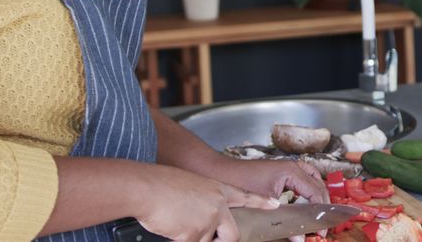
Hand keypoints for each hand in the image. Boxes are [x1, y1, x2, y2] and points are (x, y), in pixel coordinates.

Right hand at [133, 165, 278, 241]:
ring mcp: (208, 221)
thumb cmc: (161, 185)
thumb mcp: (190, 186)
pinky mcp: (195, 235)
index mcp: (217, 190)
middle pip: (233, 234)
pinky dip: (178, 240)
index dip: (261, 202)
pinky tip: (170, 226)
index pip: (245, 197)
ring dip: (191, 237)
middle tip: (209, 237)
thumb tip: (203, 220)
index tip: (274, 204)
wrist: (147, 188)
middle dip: (223, 241)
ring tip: (176, 221)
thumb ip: (203, 202)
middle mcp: (217, 206)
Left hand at [213, 158, 330, 241]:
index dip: (321, 212)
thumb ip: (285, 223)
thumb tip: (299, 239)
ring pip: (313, 178)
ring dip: (317, 194)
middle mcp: (292, 166)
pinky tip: (304, 201)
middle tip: (322, 224)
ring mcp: (287, 166)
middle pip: (318, 184)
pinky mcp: (281, 170)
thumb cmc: (242, 184)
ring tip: (318, 212)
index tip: (321, 229)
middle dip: (322, 204)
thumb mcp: (267, 207)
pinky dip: (308, 188)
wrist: (223, 173)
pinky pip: (303, 177)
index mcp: (291, 172)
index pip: (316, 192)